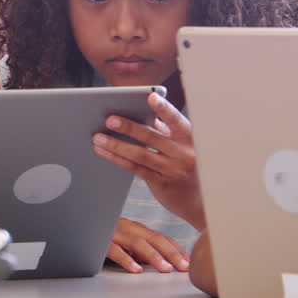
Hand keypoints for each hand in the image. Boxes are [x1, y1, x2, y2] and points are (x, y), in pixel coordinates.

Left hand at [92, 92, 204, 229]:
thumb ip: (163, 129)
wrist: (199, 200)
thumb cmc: (186, 164)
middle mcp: (183, 154)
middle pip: (152, 137)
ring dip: (116, 145)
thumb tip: (139, 111)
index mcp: (190, 138)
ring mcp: (172, 170)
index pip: (176, 120)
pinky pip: (135, 168)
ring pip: (140, 154)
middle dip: (129, 127)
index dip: (164, 108)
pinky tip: (103, 151)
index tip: (150, 97)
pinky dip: (117, 158)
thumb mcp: (181, 144)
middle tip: (109, 119)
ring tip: (98, 137)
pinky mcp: (161, 183)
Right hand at [107, 218, 188, 273]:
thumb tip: (164, 264)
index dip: (177, 250)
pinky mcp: (101, 242)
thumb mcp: (126, 245)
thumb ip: (142, 252)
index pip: (161, 238)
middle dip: (172, 253)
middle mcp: (128, 228)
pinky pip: (115, 250)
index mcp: (136, 229)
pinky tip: (136, 269)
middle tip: (184, 267)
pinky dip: (126, 259)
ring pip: (137, 243)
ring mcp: (115, 233)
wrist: (77, 227)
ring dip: (154, 256)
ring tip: (166, 269)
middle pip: (155, 239)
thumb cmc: (104, 239)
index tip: (190, 263)